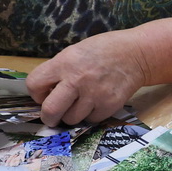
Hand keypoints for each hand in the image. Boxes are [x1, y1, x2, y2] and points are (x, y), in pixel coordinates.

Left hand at [25, 31, 147, 126]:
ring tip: (81, 103)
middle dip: (49, 116)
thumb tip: (46, 94)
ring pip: (71, 119)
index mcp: (65, 62)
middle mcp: (77, 79)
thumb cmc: (103, 50)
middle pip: (50, 110)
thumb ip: (59, 71)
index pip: (34, 85)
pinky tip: (97, 102)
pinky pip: (91, 120)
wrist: (137, 54)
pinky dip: (91, 114)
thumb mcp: (75, 52)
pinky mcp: (109, 105)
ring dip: (72, 114)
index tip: (45, 94)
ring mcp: (95, 94)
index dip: (37, 93)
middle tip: (53, 116)